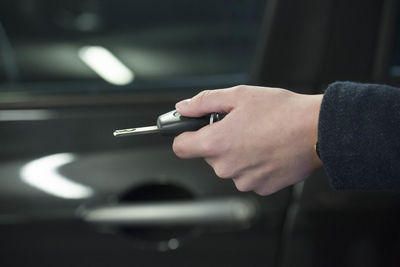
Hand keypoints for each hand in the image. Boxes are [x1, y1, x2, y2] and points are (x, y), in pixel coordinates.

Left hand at [172, 85, 322, 194]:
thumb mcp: (239, 95)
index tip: (192, 130)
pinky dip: (253, 164)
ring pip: (229, 165)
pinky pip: (247, 175)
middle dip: (218, 140)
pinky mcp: (261, 187)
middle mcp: (226, 167)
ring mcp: (244, 180)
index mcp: (216, 143)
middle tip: (240, 125)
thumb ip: (204, 102)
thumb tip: (183, 107)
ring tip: (259, 136)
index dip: (185, 135)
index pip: (180, 147)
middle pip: (208, 155)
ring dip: (237, 153)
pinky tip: (268, 150)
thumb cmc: (283, 112)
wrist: (318, 131)